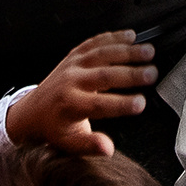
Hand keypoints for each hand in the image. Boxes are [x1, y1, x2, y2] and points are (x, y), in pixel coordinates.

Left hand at [5, 31, 157, 157]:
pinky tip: (130, 36)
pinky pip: (94, 42)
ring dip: (126, 51)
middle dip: (130, 74)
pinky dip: (113, 37)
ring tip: (148, 51)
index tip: (141, 103)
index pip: (99, 104)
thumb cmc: (55, 127)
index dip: (122, 104)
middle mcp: (71, 82)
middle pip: (104, 75)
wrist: (33, 110)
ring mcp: (72, 65)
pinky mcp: (74, 55)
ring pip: (101, 54)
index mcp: (71, 105)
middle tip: (152, 73)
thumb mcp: (70, 143)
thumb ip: (90, 145)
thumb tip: (108, 148)